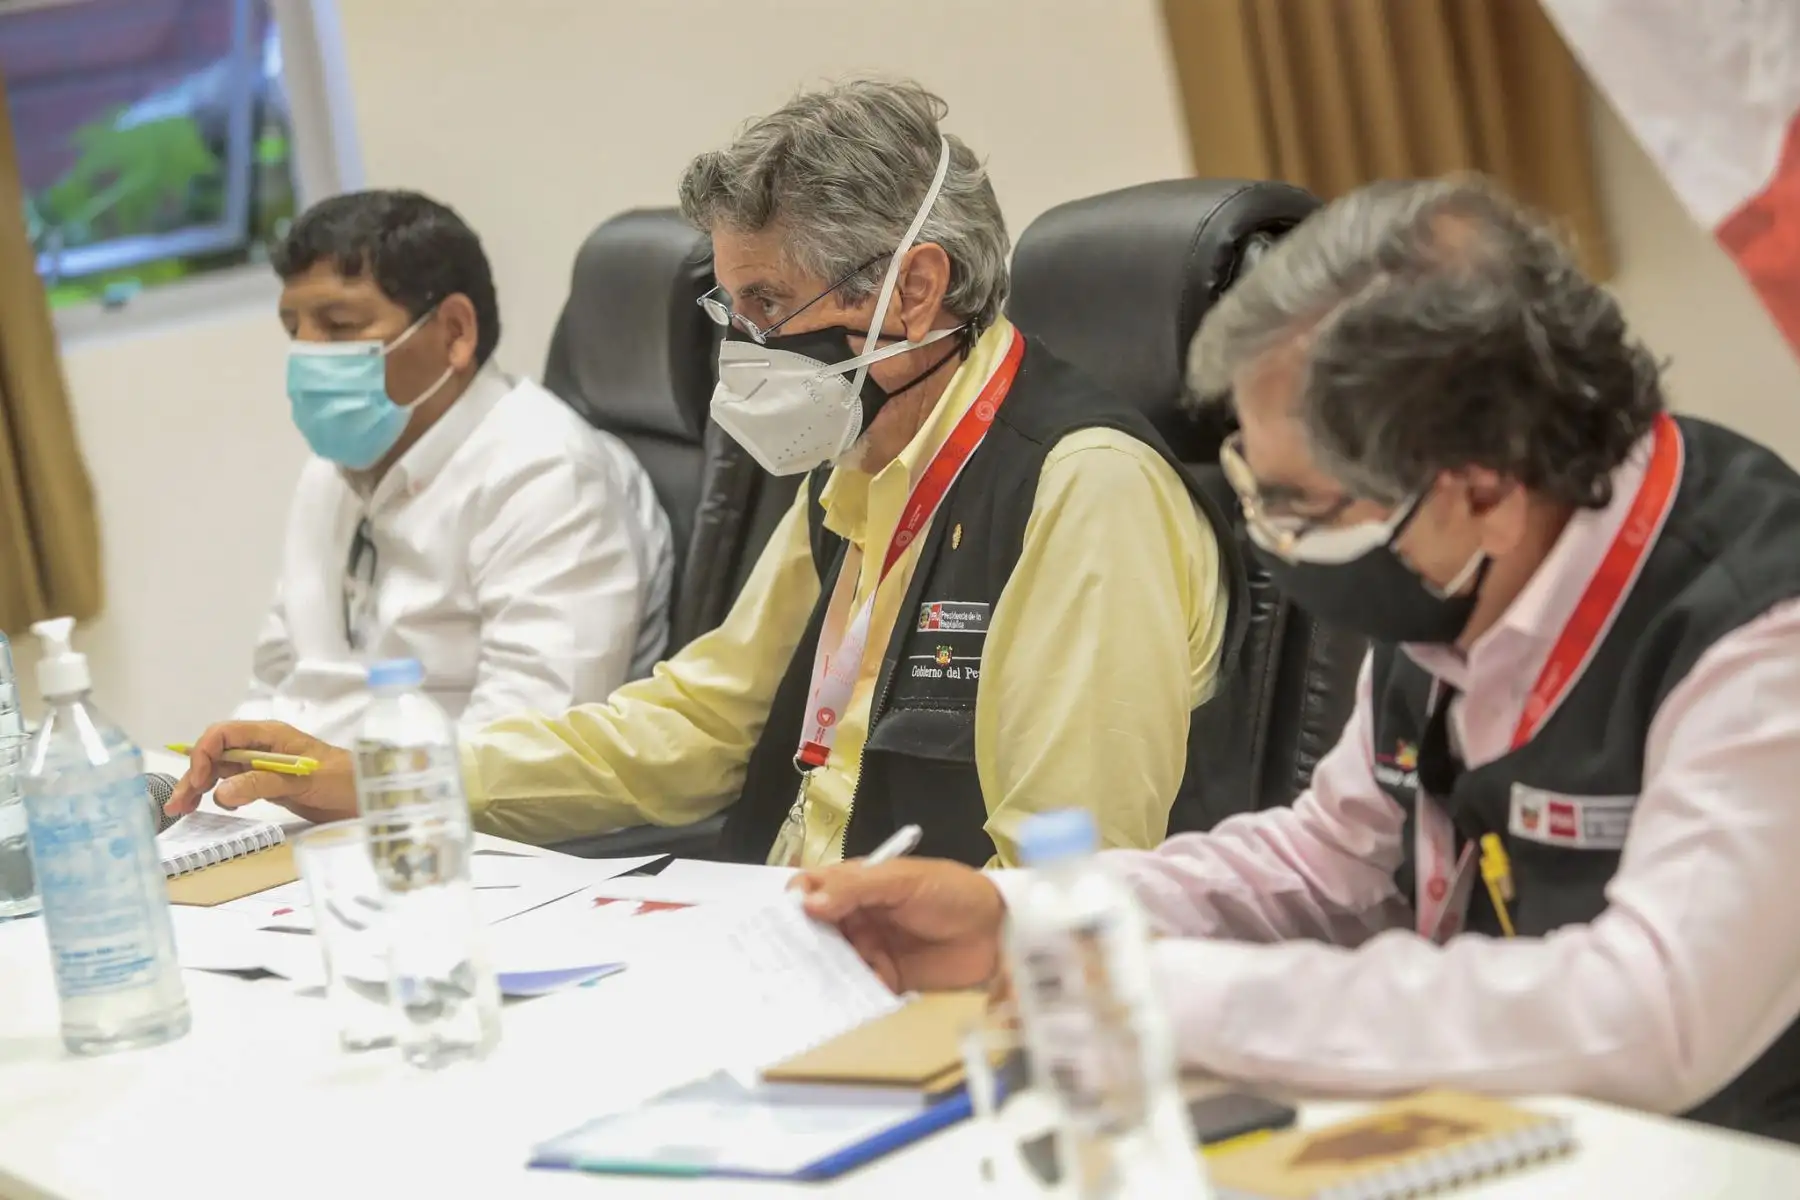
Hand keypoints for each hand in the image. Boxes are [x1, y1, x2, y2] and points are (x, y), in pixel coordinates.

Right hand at [165, 720, 355, 824]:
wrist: (366, 795)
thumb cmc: (342, 779)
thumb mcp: (302, 780)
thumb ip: (262, 783)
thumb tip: (221, 791)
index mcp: (270, 735)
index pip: (223, 734)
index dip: (203, 754)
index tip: (197, 781)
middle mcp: (262, 747)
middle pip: (216, 754)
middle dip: (193, 775)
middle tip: (177, 805)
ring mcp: (263, 765)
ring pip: (221, 770)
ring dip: (200, 787)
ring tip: (181, 810)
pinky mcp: (268, 784)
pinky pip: (235, 784)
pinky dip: (219, 794)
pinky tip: (215, 807)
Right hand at [795, 859, 1006, 993]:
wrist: (997, 930)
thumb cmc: (951, 892)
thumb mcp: (903, 881)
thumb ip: (856, 888)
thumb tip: (808, 903)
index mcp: (858, 884)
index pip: (814, 888)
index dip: (797, 900)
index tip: (791, 916)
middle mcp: (858, 916)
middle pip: (816, 929)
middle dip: (801, 942)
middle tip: (788, 958)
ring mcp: (871, 948)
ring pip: (832, 960)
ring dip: (821, 970)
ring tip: (810, 983)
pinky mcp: (886, 979)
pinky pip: (858, 987)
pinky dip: (848, 992)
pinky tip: (842, 998)